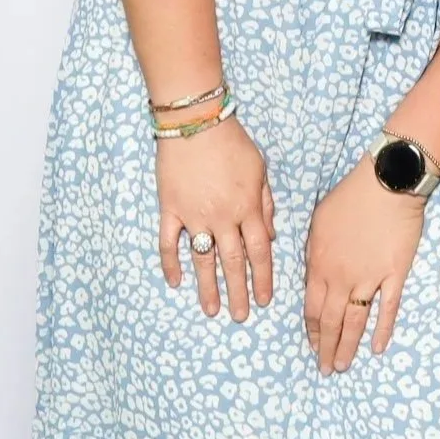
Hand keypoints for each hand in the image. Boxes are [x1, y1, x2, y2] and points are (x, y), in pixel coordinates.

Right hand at [156, 117, 275, 320]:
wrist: (196, 122)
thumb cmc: (233, 142)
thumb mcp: (260, 170)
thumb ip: (266, 204)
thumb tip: (271, 235)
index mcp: (249, 207)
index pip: (260, 251)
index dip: (264, 277)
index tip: (265, 299)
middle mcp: (223, 217)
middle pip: (233, 263)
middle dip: (239, 292)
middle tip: (240, 316)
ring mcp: (194, 216)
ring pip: (202, 260)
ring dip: (208, 287)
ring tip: (211, 310)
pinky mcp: (170, 210)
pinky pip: (168, 243)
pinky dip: (171, 263)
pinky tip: (175, 282)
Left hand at [304, 158, 425, 374]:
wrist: (386, 184)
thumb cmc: (351, 196)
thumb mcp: (318, 220)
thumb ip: (312, 250)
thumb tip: (312, 271)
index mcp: (320, 264)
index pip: (311, 307)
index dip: (312, 330)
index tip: (312, 346)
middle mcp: (341, 277)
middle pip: (331, 321)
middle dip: (326, 347)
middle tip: (325, 369)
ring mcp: (369, 278)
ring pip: (355, 321)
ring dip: (348, 346)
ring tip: (342, 366)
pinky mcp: (394, 275)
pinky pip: (387, 308)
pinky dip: (382, 330)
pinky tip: (377, 348)